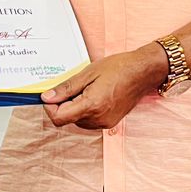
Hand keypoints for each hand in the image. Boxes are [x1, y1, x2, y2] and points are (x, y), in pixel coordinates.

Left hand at [41, 45, 168, 129]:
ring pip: (77, 120)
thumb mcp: (88, 73)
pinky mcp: (110, 123)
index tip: (51, 95)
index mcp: (91, 106)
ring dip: (75, 107)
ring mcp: (105, 123)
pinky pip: (89, 120)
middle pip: (67, 119)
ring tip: (87, 89)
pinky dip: (86, 110)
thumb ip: (66, 88)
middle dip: (64, 104)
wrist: (143, 72)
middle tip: (73, 86)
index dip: (50, 107)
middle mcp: (98, 119)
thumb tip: (47, 97)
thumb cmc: (119, 68)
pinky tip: (95, 95)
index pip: (59, 118)